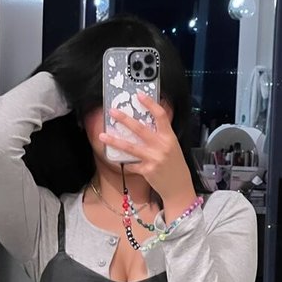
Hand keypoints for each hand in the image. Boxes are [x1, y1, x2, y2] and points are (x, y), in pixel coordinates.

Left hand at [99, 91, 195, 206]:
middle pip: (140, 129)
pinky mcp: (146, 170)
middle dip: (124, 119)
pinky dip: (124, 162)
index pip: (160, 116)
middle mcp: (161, 146)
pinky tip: (116, 159)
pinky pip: (131, 164)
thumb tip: (144, 124)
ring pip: (130, 147)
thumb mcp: (172, 147)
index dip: (150, 104)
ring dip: (115, 141)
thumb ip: (160, 136)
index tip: (139, 95)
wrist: (178, 186)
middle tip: (112, 111)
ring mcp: (153, 159)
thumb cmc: (174, 165)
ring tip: (102, 135)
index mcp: (169, 137)